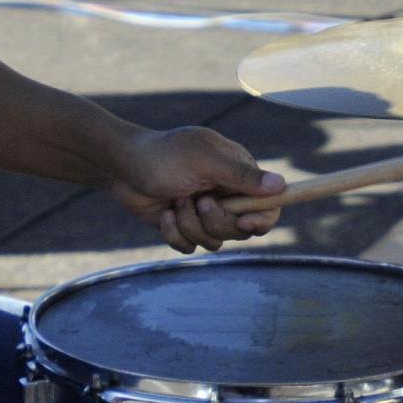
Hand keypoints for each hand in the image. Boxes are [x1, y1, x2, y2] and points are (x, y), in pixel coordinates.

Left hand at [108, 125, 282, 253]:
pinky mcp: (185, 225)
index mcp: (238, 173)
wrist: (121, 167)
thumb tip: (281, 185)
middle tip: (198, 202)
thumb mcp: (203, 161)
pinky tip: (163, 215)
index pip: (269, 203)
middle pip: (242, 229)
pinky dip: (175, 234)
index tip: (244, 221)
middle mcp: (226, 194)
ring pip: (216, 241)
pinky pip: (192, 246)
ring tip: (175, 203)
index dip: (262, 218)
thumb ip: (241, 176)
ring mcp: (205, 212)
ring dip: (191, 226)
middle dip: (217, 221)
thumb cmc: (162, 156)